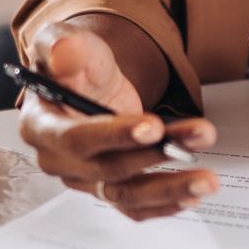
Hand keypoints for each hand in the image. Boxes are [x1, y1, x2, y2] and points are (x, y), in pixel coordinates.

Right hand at [16, 26, 216, 220]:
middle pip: (107, 169)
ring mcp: (84, 178)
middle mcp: (59, 161)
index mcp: (41, 126)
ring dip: (169, 188)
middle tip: (200, 137)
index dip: (114, 135)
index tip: (154, 126)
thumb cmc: (75, 63)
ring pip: (126, 193)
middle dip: (156, 155)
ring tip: (207, 181)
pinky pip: (134, 205)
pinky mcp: (108, 186)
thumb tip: (64, 48)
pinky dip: (164, 204)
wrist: (86, 79)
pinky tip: (193, 197)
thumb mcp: (68, 43)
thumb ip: (66, 45)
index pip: (75, 139)